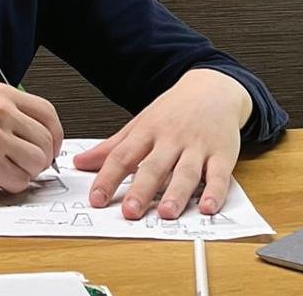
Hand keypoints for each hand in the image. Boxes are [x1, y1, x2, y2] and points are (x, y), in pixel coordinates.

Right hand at [0, 83, 62, 193]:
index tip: (49, 148)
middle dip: (42, 159)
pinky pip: (19, 181)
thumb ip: (11, 113)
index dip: (54, 136)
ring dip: (26, 173)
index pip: (48, 113)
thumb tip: (45, 135)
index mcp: (1, 93)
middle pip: (47, 140)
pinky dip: (11, 185)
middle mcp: (0, 110)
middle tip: (25, 165)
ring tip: (5, 170)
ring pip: (37, 162)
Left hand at [72, 69, 252, 219]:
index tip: (96, 198)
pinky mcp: (222, 154)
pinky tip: (207, 208)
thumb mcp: (139, 124)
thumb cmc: (173, 111)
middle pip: (154, 166)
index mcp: (147, 132)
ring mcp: (197, 146)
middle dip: (141, 190)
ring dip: (176, 194)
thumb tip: (80, 163)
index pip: (122, 156)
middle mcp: (171, 139)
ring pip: (186, 172)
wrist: (211, 88)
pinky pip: (219, 176)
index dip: (107, 178)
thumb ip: (111, 148)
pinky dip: (214, 192)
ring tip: (166, 213)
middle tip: (130, 212)